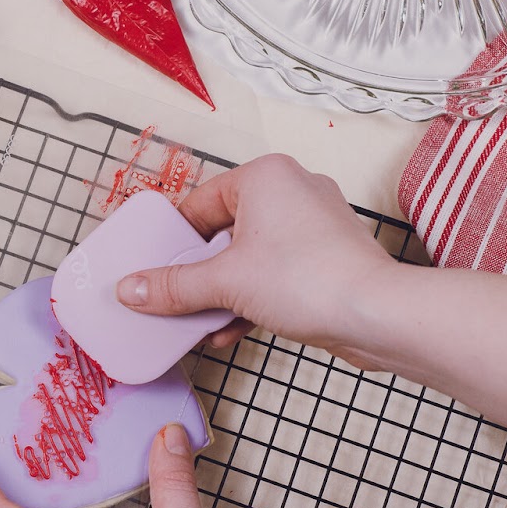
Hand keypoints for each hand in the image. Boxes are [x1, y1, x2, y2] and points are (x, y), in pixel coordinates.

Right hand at [116, 155, 396, 362]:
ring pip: (249, 256)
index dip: (172, 240)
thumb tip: (130, 289)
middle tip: (171, 296)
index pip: (199, 204)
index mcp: (264, 176)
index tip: (152, 267)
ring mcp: (314, 224)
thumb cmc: (309, 279)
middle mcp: (292, 189)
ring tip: (198, 321)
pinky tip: (229, 331)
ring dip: (222, 292)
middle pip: (223, 231)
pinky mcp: (327, 257)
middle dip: (198, 273)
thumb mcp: (224, 283)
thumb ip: (172, 286)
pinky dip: (251, 298)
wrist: (376, 315)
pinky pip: (275, 273)